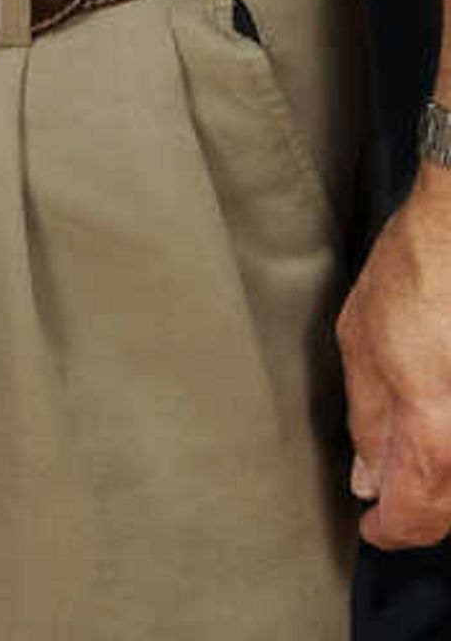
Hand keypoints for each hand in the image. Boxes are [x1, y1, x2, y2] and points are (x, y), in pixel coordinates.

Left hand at [344, 169, 450, 545]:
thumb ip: (369, 419)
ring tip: (408, 470)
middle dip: (418, 513)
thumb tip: (369, 476)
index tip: (371, 528)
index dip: (390, 530)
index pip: (416, 515)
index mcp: (434, 431)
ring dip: (441, 489)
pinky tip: (436, 439)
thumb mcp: (362, 344)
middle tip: (386, 501)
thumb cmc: (416, 273)